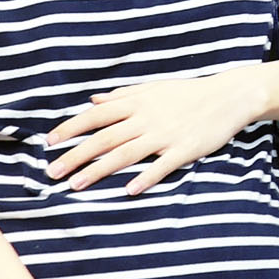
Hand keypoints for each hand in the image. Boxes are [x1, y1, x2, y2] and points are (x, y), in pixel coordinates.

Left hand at [46, 65, 269, 194]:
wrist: (229, 96)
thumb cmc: (187, 93)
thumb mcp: (153, 88)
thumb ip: (121, 95)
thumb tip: (93, 100)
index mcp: (137, 102)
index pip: (96, 115)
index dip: (71, 128)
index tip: (49, 142)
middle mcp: (147, 117)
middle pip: (104, 138)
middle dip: (76, 155)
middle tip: (52, 172)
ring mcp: (166, 134)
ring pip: (126, 153)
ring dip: (99, 170)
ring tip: (76, 185)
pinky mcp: (185, 149)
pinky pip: (162, 165)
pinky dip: (145, 177)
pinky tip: (128, 190)